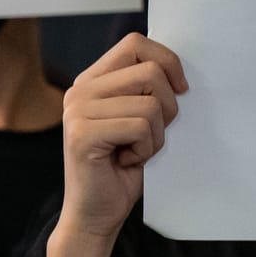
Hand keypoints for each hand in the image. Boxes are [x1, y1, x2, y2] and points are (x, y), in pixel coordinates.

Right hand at [59, 34, 186, 241]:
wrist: (96, 212)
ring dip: (156, 134)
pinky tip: (127, 161)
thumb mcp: (137, 118)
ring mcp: (76, 112)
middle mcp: (78, 92)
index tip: (179, 89)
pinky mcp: (82, 134)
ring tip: (135, 150)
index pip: (135, 44)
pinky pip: (140, 126)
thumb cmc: (121, 167)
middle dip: (168, 105)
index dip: (167, 61)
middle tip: (151, 132)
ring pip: (150, 103)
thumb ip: (145, 90)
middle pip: (149, 71)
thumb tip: (177, 69)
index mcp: (90, 82)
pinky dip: (146, 148)